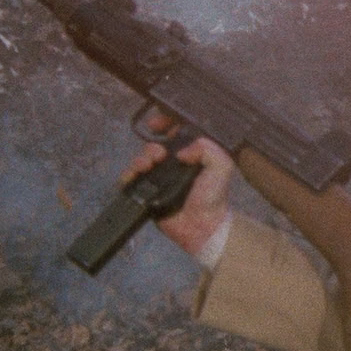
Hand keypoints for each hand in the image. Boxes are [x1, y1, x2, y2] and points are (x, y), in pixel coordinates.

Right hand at [121, 135, 234, 256]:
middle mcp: (172, 162)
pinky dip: (128, 174)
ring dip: (141, 157)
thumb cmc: (213, 196)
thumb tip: (182, 150)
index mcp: (191, 153)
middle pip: (154, 144)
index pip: (174, 131)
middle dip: (152, 144)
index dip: (164, 123)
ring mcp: (158, 176)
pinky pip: (130, 179)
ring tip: (149, 164)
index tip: (158, 124)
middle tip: (159, 153)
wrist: (202, 226)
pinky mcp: (146, 191)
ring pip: (141, 159)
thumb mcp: (222, 166)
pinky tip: (135, 174)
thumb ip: (208, 149)